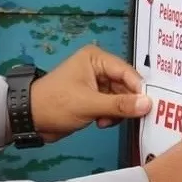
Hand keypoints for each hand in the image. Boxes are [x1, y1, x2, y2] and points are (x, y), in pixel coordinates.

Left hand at [28, 46, 151, 141]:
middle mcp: (98, 67)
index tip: (151, 107)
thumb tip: (148, 104)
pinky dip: (110, 116)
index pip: (127, 72)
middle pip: (126, 85)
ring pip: (121, 98)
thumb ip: (120, 105)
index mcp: (96, 58)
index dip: (139, 90)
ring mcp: (96, 83)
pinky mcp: (93, 98)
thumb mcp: (89, 104)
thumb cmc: (56, 104)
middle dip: (127, 103)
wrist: (30, 118)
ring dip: (117, 112)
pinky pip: (113, 106)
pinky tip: (100, 123)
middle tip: (127, 118)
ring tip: (105, 121)